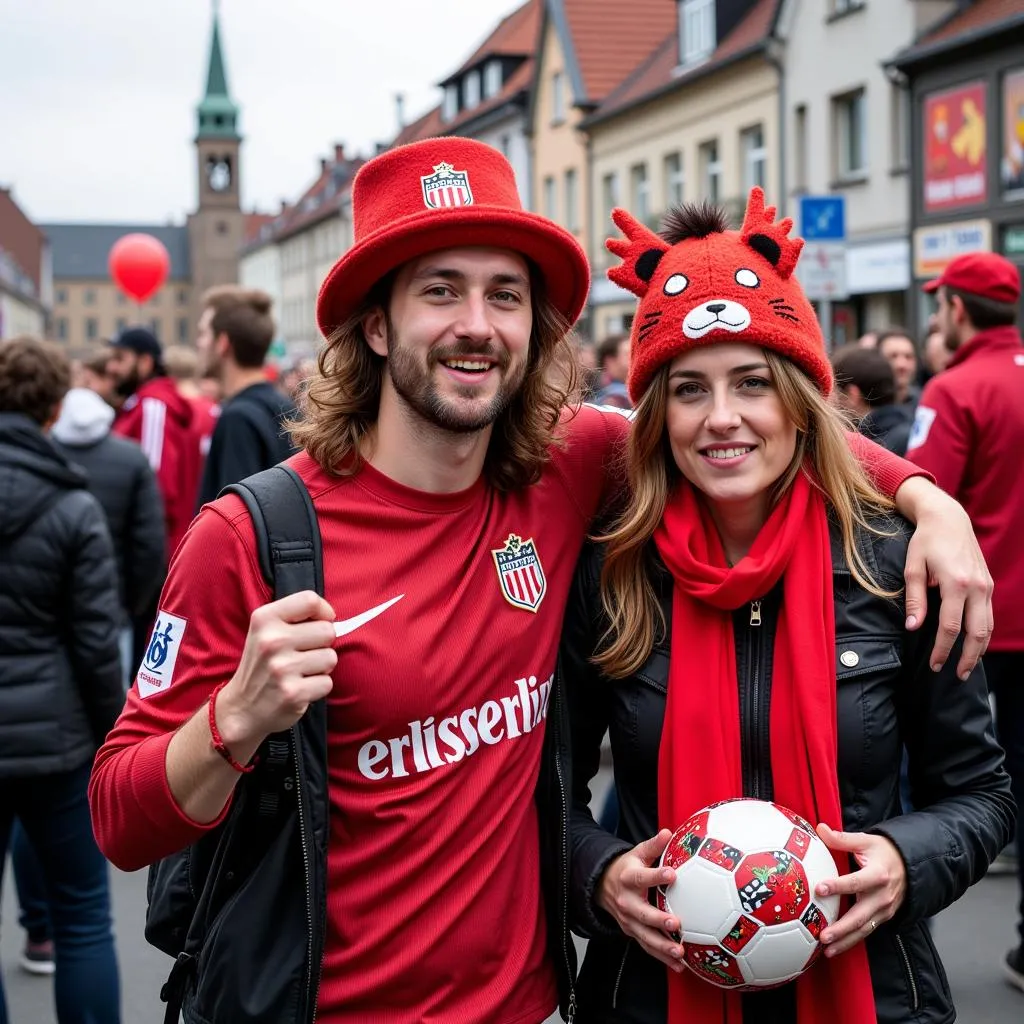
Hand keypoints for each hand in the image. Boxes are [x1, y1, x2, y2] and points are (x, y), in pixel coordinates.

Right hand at [217, 590, 337, 744]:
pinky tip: (299, 688)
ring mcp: (282, 668)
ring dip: (321, 667)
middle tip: (303, 655)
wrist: (241, 708)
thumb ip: (296, 618)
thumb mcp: (266, 631)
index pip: (309, 600)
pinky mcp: (293, 693)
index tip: (319, 623)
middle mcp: (272, 641)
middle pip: (328, 630)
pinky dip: (318, 687)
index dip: (323, 612)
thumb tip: (333, 618)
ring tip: (300, 672)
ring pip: (331, 658)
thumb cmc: (263, 665)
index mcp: (264, 619)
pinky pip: (327, 683)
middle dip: (322, 644)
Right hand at [596, 829, 685, 971]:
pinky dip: (662, 957)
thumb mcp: (637, 853)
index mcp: (628, 878)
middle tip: (676, 923)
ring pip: (645, 936)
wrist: (602, 886)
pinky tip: (679, 965)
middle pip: (642, 913)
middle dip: (659, 920)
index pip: (642, 877)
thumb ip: (653, 846)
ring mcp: (628, 920)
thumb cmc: (627, 869)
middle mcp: (627, 902)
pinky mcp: (632, 933)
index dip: (656, 875)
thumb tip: (668, 832)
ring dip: (662, 946)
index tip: (672, 874)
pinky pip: (647, 947)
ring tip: (680, 953)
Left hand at [814, 823, 906, 956]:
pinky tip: (837, 947)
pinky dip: (852, 940)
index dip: (837, 885)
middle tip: (823, 936)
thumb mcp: (866, 841)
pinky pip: (867, 931)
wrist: (912, 865)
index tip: (819, 889)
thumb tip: (819, 828)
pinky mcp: (884, 917)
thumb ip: (842, 838)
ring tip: (827, 951)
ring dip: (846, 941)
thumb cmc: (884, 851)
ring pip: (863, 929)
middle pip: (860, 916)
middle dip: (841, 928)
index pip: (855, 882)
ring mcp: (884, 910)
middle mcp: (882, 896)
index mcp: (877, 875)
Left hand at [900, 479, 992, 678]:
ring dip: (979, 650)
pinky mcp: (988, 585)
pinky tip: (974, 645)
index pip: (950, 627)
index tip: (934, 665)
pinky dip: (984, 634)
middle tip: (956, 676)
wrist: (948, 519)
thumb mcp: (913, 568)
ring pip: (988, 627)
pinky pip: (989, 616)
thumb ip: (915, 600)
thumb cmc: (925, 542)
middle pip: (976, 633)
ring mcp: (985, 586)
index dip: (942, 650)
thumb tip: (912, 627)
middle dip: (967, 658)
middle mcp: (976, 587)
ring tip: (967, 667)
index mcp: (955, 584)